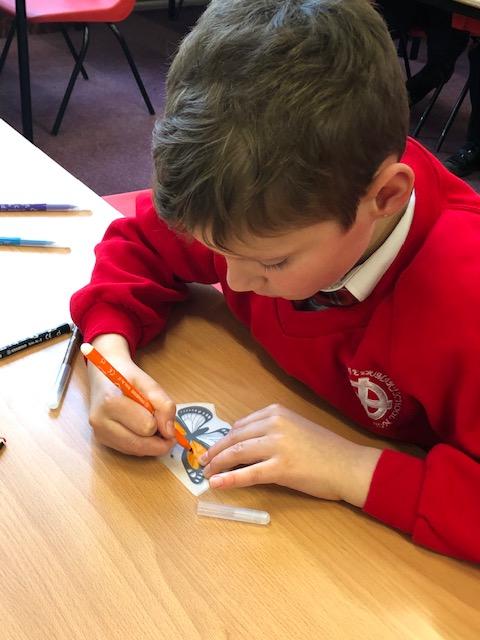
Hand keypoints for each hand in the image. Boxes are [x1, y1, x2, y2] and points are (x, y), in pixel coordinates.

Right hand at [87, 334, 176, 455]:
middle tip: (167, 429)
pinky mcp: (101, 440)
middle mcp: (100, 422)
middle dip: (159, 440)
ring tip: (152, 425)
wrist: (104, 374)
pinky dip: (141, 444)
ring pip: (135, 451)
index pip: (147, 426)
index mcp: (111, 402)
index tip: (164, 414)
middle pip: (140, 445)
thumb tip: (170, 432)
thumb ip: (164, 405)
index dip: (161, 422)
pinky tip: (141, 429)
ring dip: (150, 443)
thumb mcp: (150, 383)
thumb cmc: (127, 376)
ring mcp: (99, 433)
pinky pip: (128, 450)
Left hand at [201, 404, 381, 506]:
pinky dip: (229, 479)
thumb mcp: (296, 428)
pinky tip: (216, 483)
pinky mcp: (281, 467)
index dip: (224, 439)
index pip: (240, 425)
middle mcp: (274, 424)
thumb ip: (271, 430)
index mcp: (276, 412)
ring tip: (206, 473)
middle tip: (203, 462)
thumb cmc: (326, 449)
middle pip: (234, 438)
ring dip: (217, 464)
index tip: (214, 449)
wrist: (349, 465)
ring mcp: (277, 445)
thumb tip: (243, 442)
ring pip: (237, 453)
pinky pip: (248, 473)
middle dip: (215, 452)